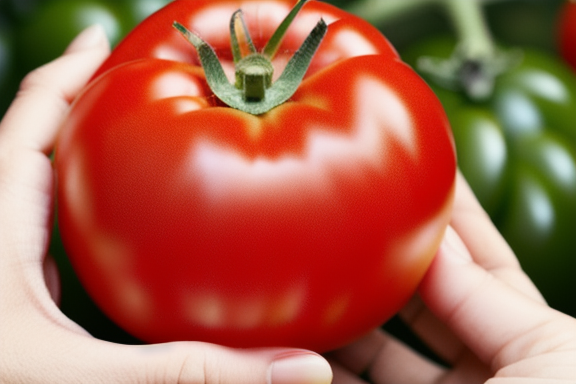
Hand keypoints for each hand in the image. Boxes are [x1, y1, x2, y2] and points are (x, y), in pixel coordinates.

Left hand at [0, 25, 331, 383]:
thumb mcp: (83, 378)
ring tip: (137, 138)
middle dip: (83, 105)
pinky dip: (89, 211)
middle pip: (36, 144)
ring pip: (44, 189)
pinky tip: (128, 224)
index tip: (106, 40)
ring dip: (85, 156)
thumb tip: (298, 368)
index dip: (66, 74)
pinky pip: (52, 231)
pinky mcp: (16, 293)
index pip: (29, 123)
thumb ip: (190, 371)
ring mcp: (4, 263)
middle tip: (137, 83)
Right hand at [328, 173, 575, 383]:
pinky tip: (304, 337)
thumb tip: (437, 240)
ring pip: (376, 347)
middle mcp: (478, 371)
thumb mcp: (553, 351)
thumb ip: (489, 295)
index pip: (479, 267)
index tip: (418, 176)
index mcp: (527, 347)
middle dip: (385, 261)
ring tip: (316, 272)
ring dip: (343, 312)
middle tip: (352, 220)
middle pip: (419, 303)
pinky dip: (321, 364)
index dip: (450, 222)